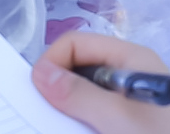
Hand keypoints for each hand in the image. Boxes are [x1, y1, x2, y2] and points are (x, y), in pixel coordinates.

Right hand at [32, 33, 169, 133]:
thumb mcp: (117, 118)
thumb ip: (79, 96)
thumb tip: (39, 74)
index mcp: (129, 57)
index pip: (77, 43)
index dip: (52, 63)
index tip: (37, 92)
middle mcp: (129, 71)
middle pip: (79, 67)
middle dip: (59, 88)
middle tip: (47, 114)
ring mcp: (131, 96)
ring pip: (86, 93)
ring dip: (72, 110)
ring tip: (66, 126)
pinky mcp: (132, 118)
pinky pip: (99, 112)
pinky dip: (86, 122)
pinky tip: (85, 131)